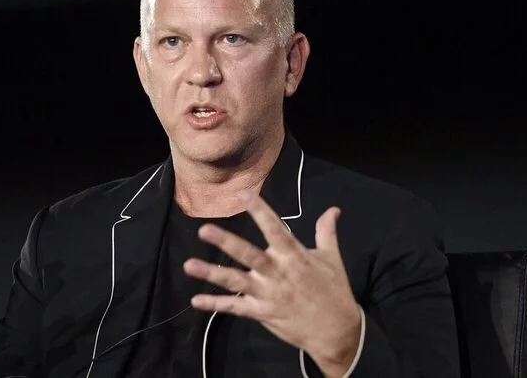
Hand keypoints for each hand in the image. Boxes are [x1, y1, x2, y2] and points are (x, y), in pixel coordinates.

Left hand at [183, 193, 360, 376]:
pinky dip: (216, 304)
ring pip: (235, 281)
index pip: (275, 228)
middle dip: (226, 242)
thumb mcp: (331, 259)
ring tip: (189, 265)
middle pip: (248, 254)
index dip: (259, 211)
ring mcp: (268, 294)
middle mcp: (277, 273)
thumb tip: (333, 209)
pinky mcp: (262, 313)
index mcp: (294, 256)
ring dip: (211, 274)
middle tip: (203, 230)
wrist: (337, 332)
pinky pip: (235, 308)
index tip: (244, 195)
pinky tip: (196, 300)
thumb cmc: (334, 292)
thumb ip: (326, 232)